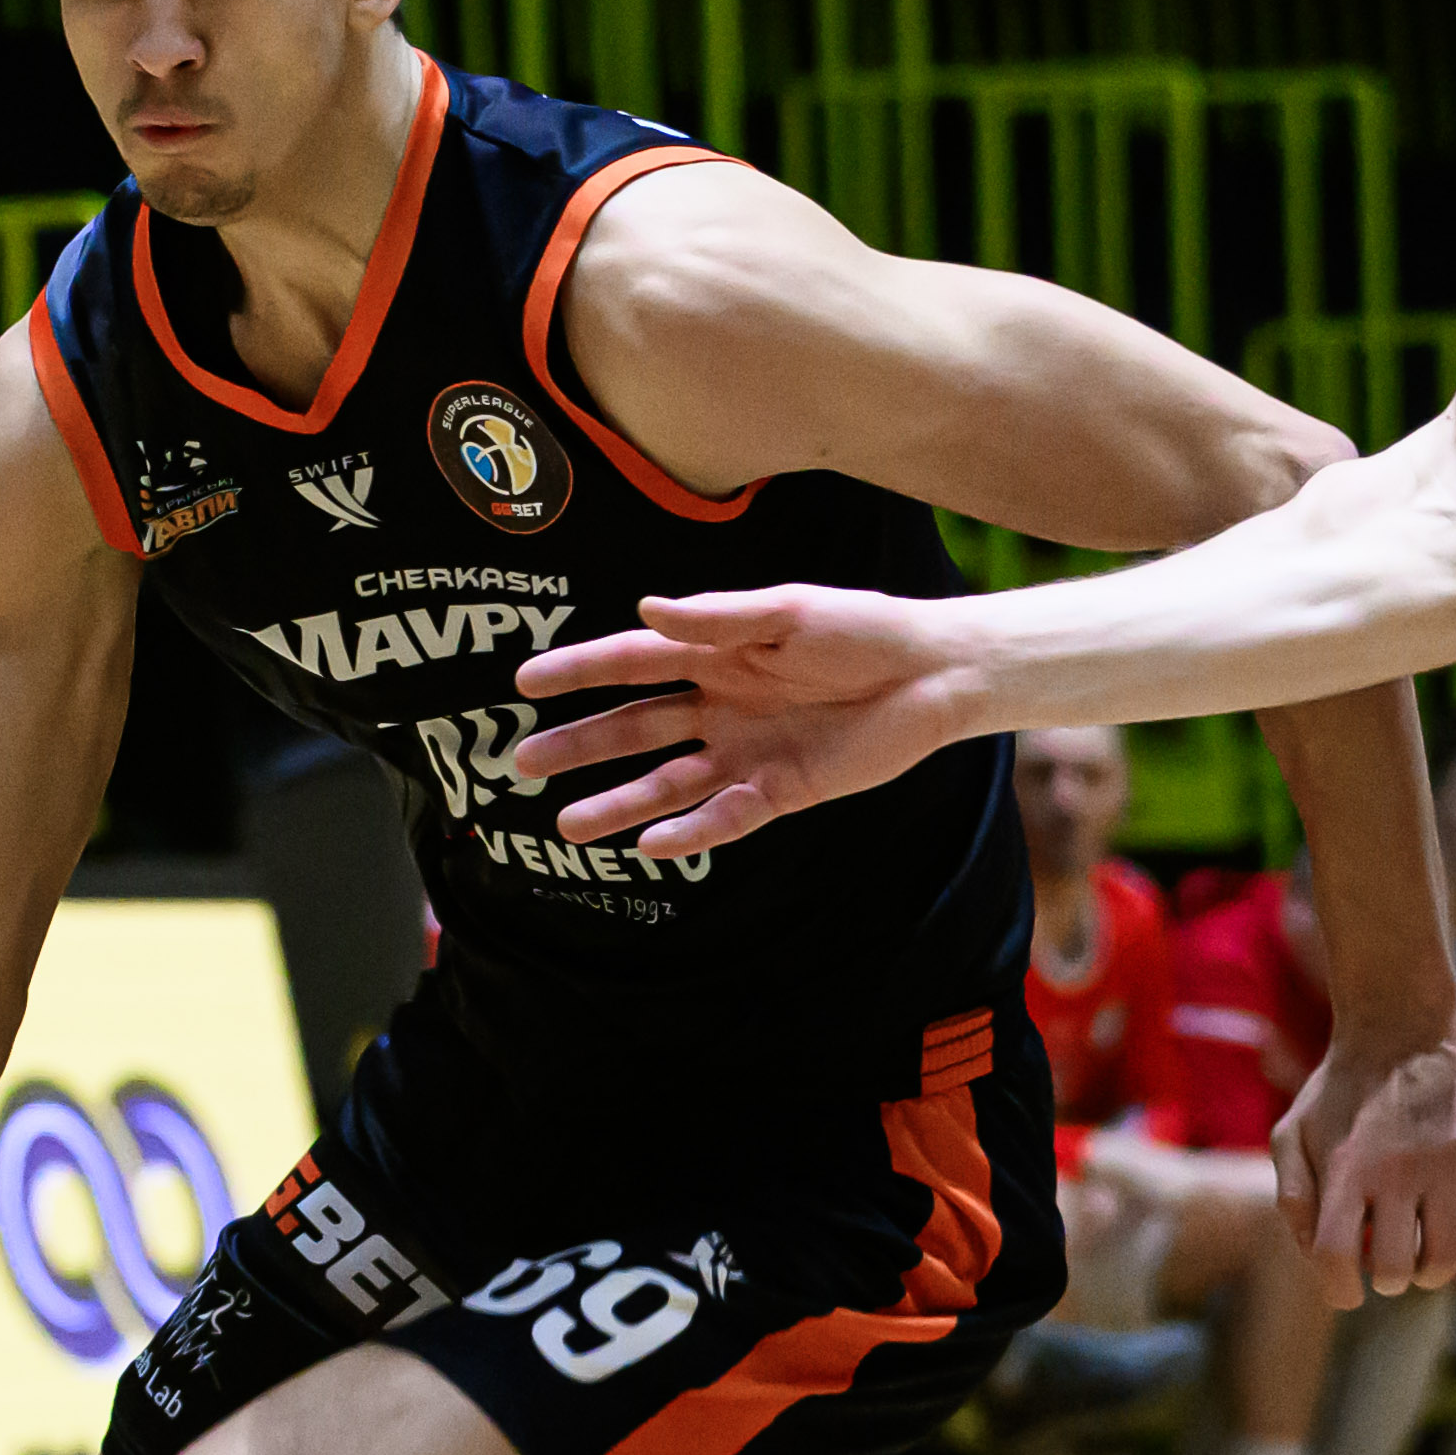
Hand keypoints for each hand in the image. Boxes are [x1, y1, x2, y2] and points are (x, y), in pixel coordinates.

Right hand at [507, 586, 968, 855]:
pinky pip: (725, 816)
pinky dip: (689, 831)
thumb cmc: (864, 628)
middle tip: (523, 762)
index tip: (523, 682)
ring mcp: (747, 750)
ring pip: (668, 782)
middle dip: (580, 744)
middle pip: (636, 727)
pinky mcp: (782, 790)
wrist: (933, 675)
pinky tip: (651, 844)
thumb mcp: (790, 610)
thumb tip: (645, 610)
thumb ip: (718, 619)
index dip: (578, 670)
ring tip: (568, 824)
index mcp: (717, 651)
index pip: (632, 661)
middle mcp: (721, 704)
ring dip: (620, 802)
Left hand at [1277, 1024, 1455, 1309]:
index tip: (1347, 1291)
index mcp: (1345, 1169)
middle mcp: (1397, 1171)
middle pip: (1396, 1269)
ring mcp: (1448, 1164)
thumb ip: (1294, 1195)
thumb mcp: (1294, 1132)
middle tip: (1389, 1262)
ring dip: (1432, 1270)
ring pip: (1447, 1259)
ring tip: (1424, 1254)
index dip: (1339, 1290)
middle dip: (1389, 1279)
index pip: (1337, 1258)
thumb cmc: (1343, 1090)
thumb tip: (1314, 1255)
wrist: (1404, 1029)